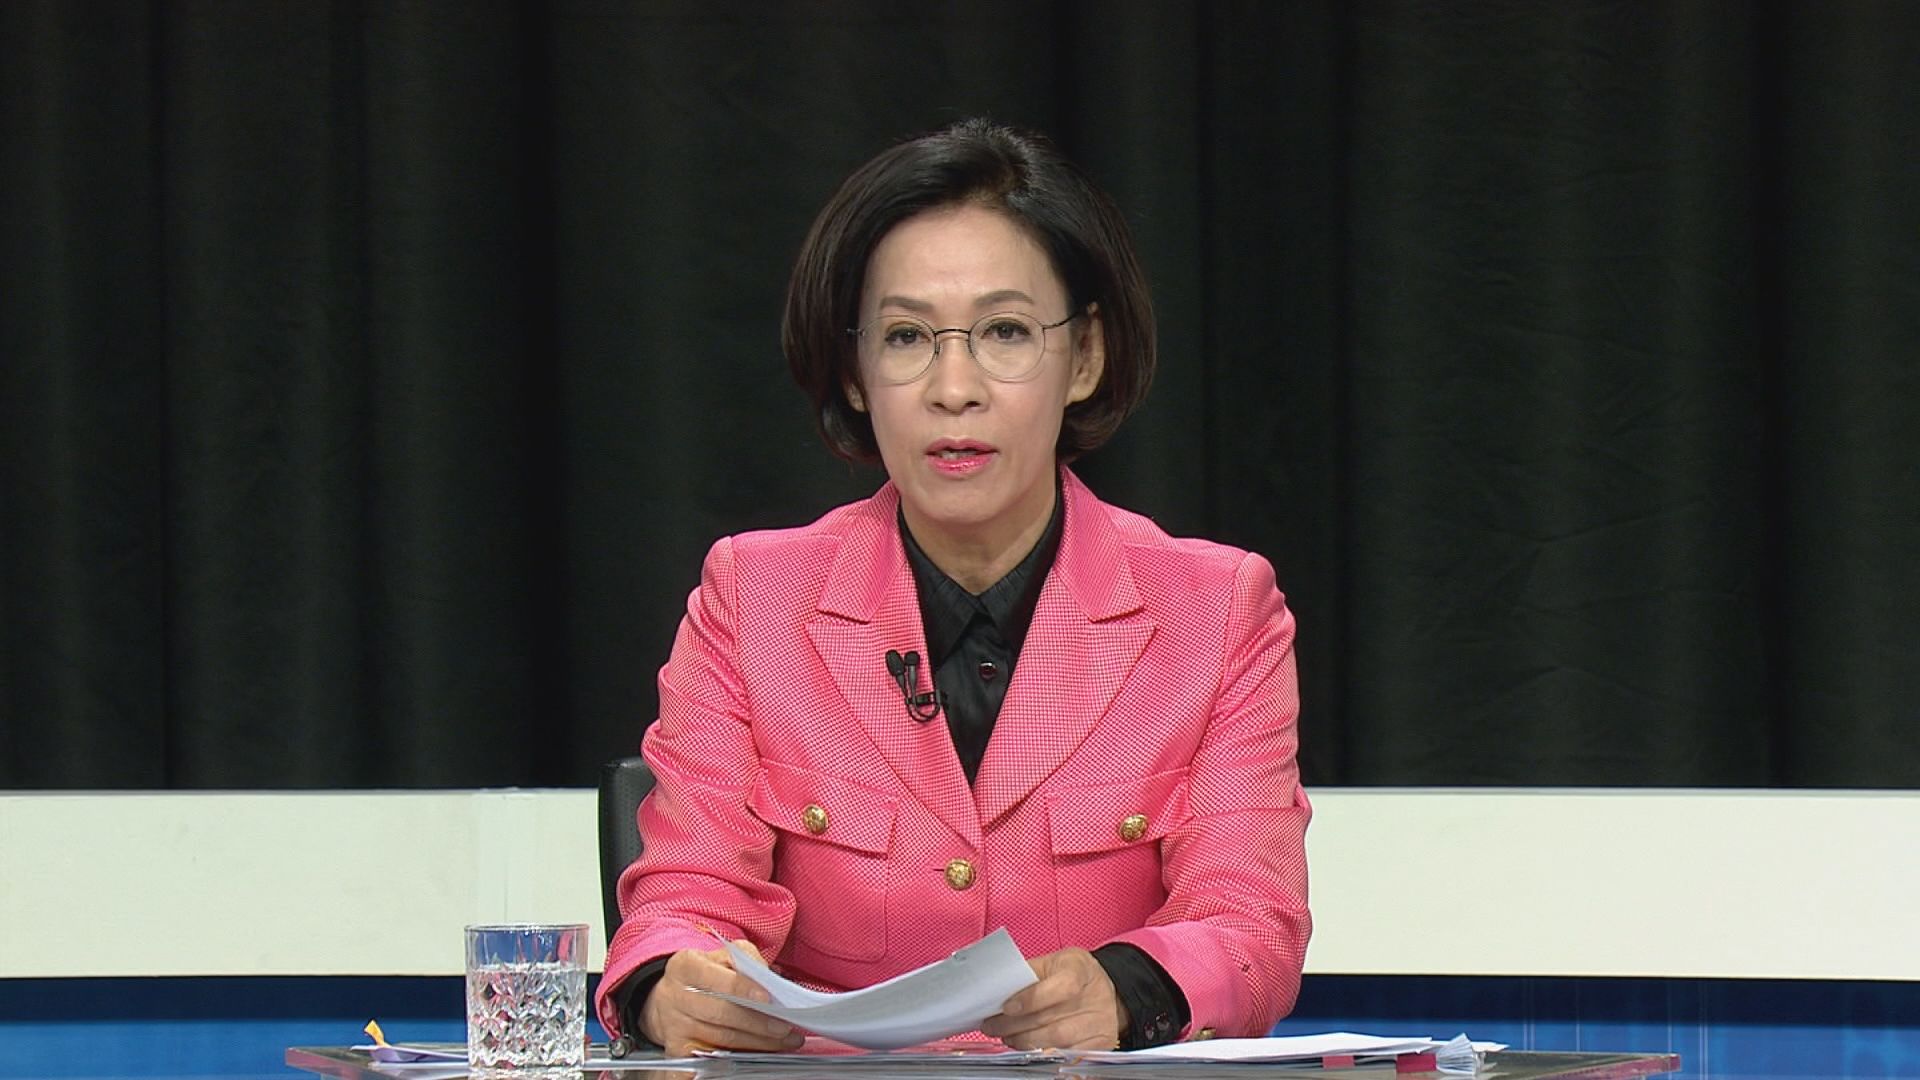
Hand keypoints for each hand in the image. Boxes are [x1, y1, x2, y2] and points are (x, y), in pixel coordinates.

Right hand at [637, 941, 805, 1057]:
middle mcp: (676, 995)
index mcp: (686, 966)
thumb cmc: (706, 973)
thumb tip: (773, 981)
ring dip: (757, 1042)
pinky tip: (758, 1054)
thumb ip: (747, 961)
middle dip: (758, 1023)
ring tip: (784, 1041)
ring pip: (721, 1038)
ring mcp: (674, 1024)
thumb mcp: (722, 956)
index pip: (716, 977)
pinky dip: (737, 1057)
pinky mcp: (676, 1048)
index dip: (742, 988)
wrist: (670, 996)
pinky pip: (710, 1058)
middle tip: (785, 1027)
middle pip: (721, 1013)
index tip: (767, 998)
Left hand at [980, 947, 1126, 1050]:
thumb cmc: (1069, 974)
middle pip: (1052, 1018)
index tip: (1007, 1007)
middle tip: (992, 1026)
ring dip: (1024, 1041)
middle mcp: (1095, 996)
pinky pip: (1067, 1054)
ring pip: (1056, 1041)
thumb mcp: (1050, 962)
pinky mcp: (1102, 1043)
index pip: (1062, 986)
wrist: (1102, 989)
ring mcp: (1100, 1022)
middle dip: (1014, 1025)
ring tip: (1007, 1036)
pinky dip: (1042, 1053)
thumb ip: (1026, 974)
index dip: (1032, 999)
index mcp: (1080, 967)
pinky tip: (1026, 1047)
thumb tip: (995, 990)